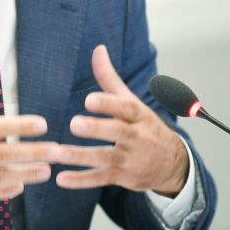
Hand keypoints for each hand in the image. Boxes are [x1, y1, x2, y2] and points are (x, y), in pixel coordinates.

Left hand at [52, 45, 187, 196]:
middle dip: (96, 129)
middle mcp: (137, 138)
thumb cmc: (145, 127)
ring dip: (80, 157)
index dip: (109, 104)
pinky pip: (101, 180)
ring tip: (57, 153)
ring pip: (105, 158)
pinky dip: (81, 181)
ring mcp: (130, 159)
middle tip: (74, 123)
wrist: (172, 164)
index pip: (126, 108)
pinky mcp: (122, 177)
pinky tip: (61, 179)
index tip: (89, 99)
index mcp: (139, 116)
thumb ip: (110, 78)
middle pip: (118, 133)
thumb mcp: (131, 102)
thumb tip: (97, 48)